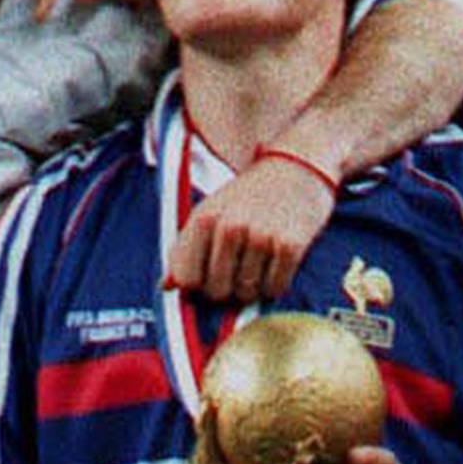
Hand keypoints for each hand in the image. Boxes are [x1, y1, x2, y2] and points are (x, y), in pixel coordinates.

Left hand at [170, 154, 334, 302]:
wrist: (297, 169)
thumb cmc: (249, 197)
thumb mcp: (211, 212)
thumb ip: (186, 249)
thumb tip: (165, 286)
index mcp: (204, 218)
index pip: (186, 278)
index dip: (196, 287)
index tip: (207, 279)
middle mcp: (230, 227)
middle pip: (217, 291)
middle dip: (226, 290)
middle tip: (237, 274)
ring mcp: (261, 237)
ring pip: (247, 293)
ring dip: (253, 289)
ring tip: (258, 265)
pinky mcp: (289, 247)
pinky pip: (275, 289)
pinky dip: (275, 285)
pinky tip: (276, 265)